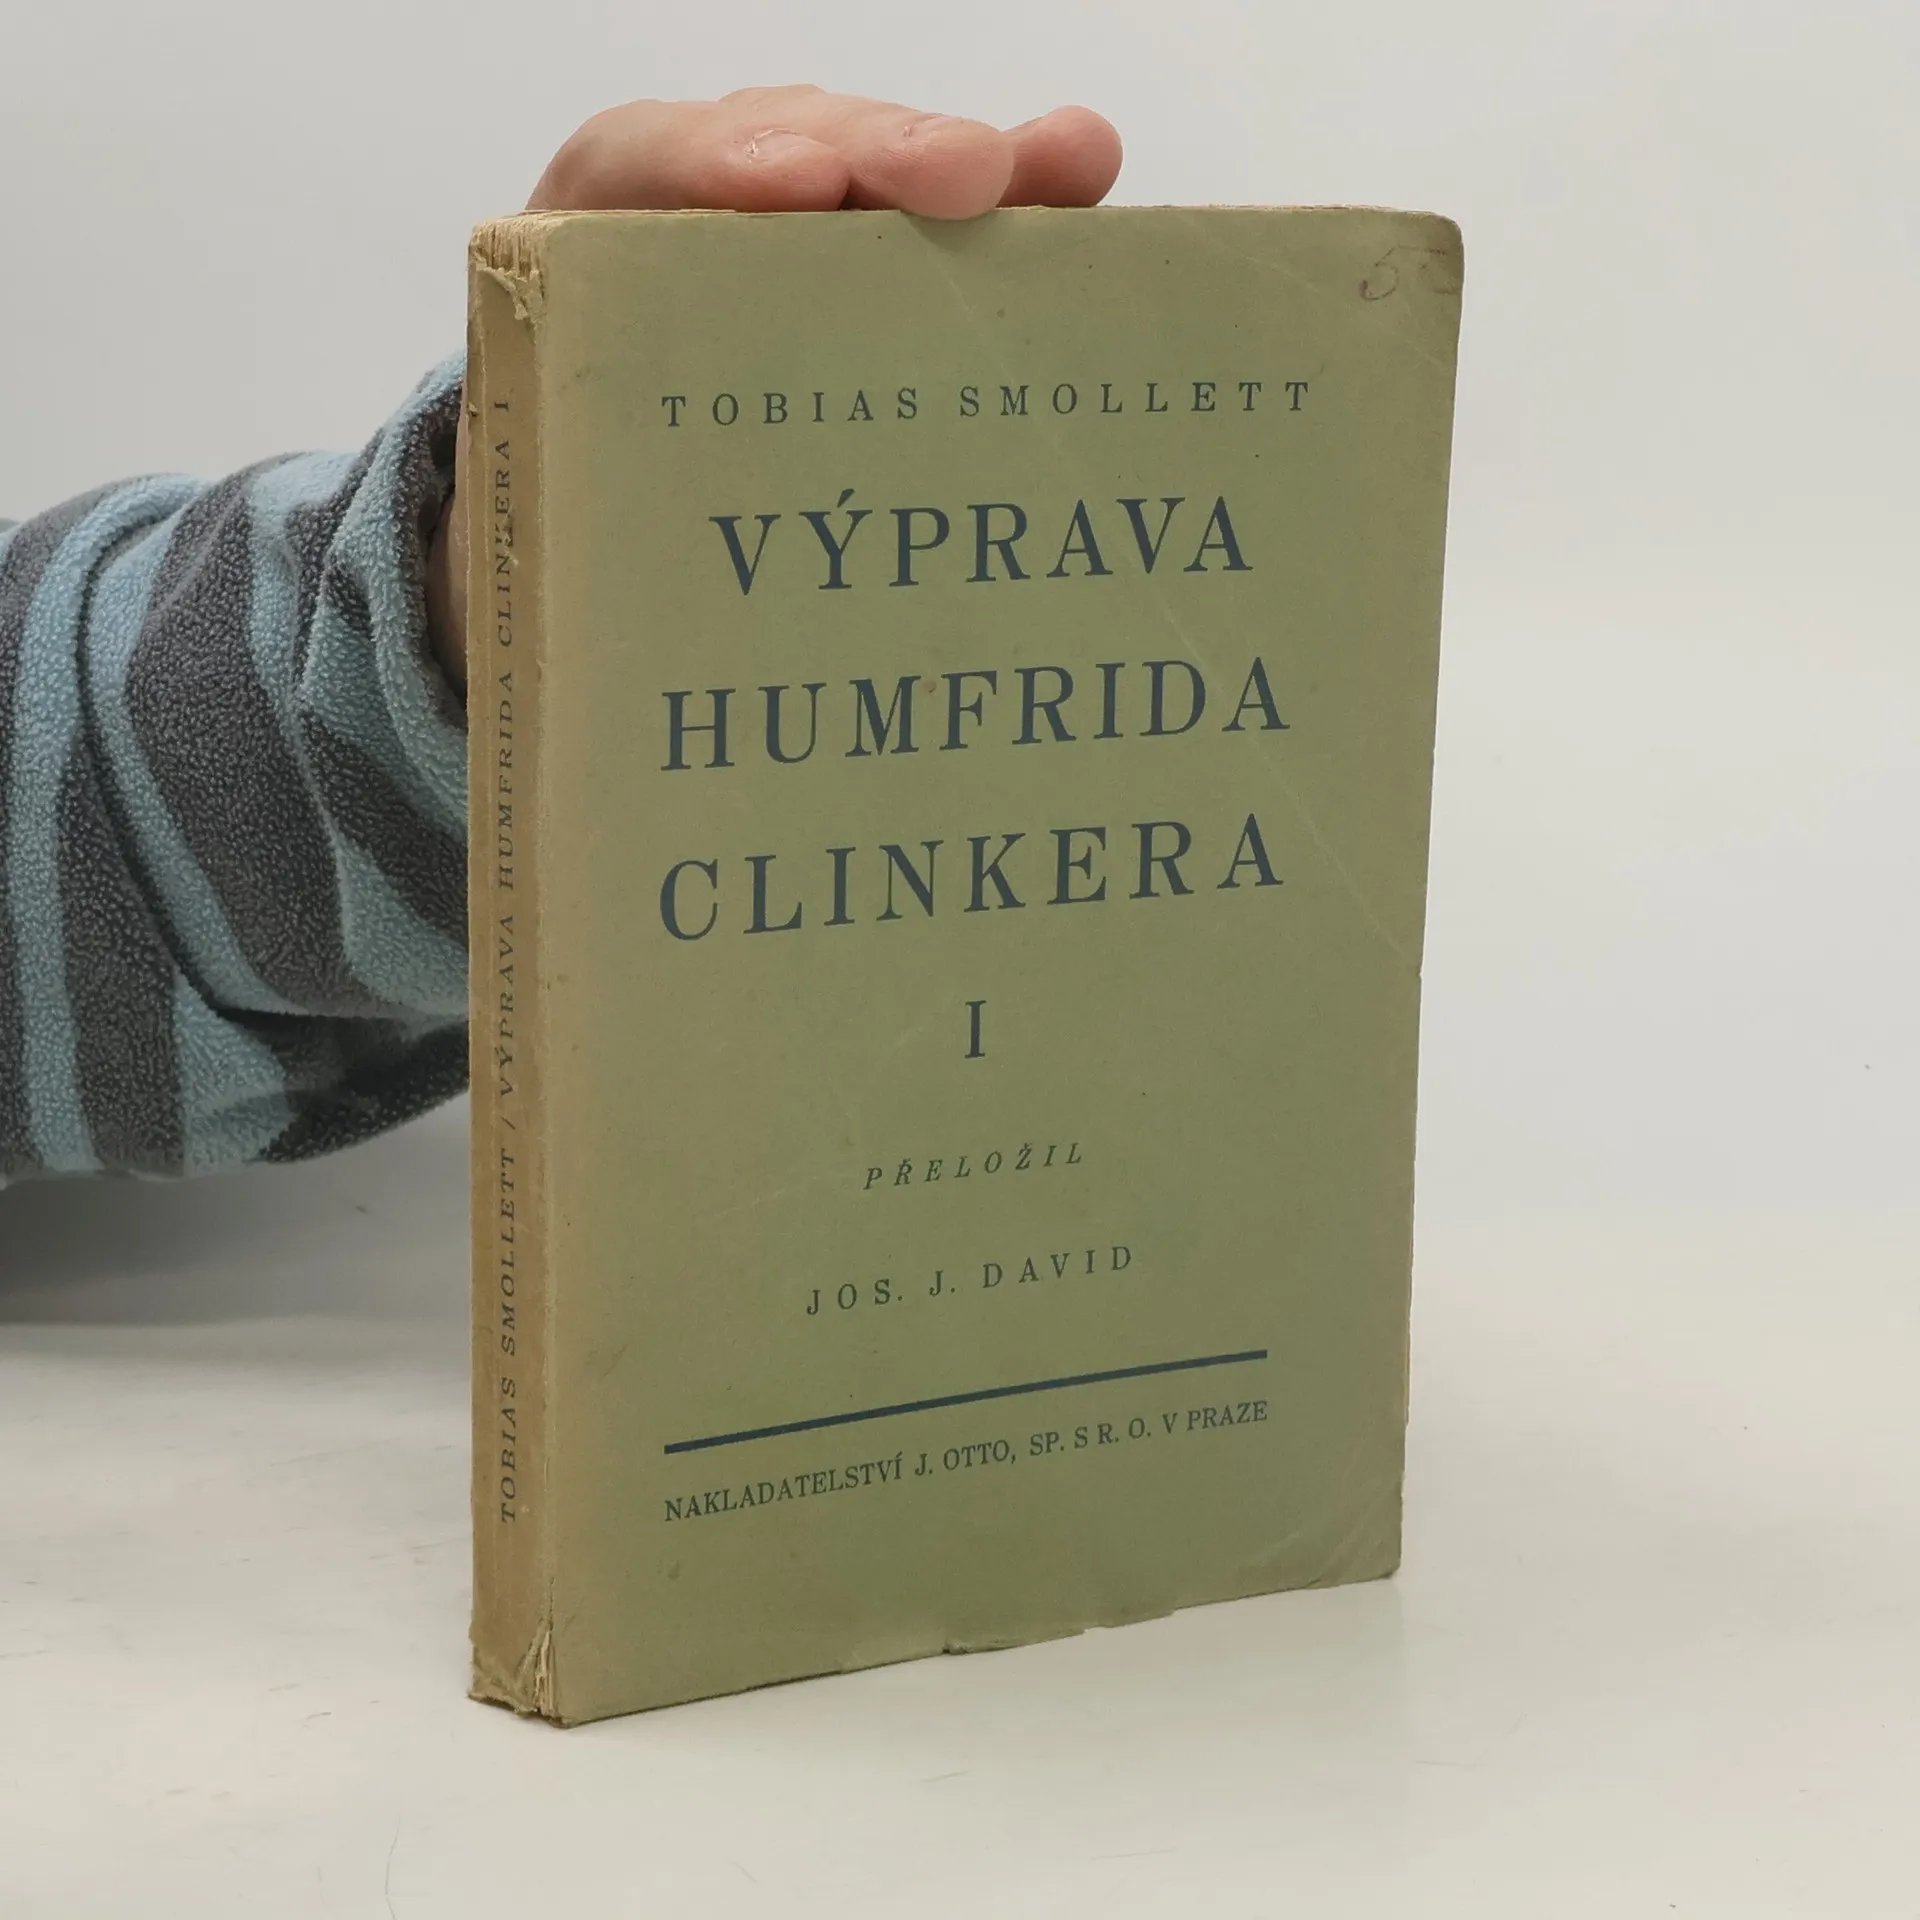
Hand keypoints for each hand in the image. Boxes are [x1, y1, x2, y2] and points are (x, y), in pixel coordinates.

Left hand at [426, 88, 1123, 690]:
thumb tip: (611, 778)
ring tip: (1069, 162)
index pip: (632, 176)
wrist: (569, 532)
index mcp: (580, 284)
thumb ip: (550, 582)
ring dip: (979, 170)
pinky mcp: (862, 281)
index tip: (785, 188)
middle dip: (877, 155)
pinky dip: (1017, 209)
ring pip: (876, 177)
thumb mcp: (539, 563)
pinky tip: (1085, 172)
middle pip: (788, 149)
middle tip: (966, 178)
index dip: (708, 166)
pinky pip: (938, 231)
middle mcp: (688, 234)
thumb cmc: (564, 550)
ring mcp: (786, 248)